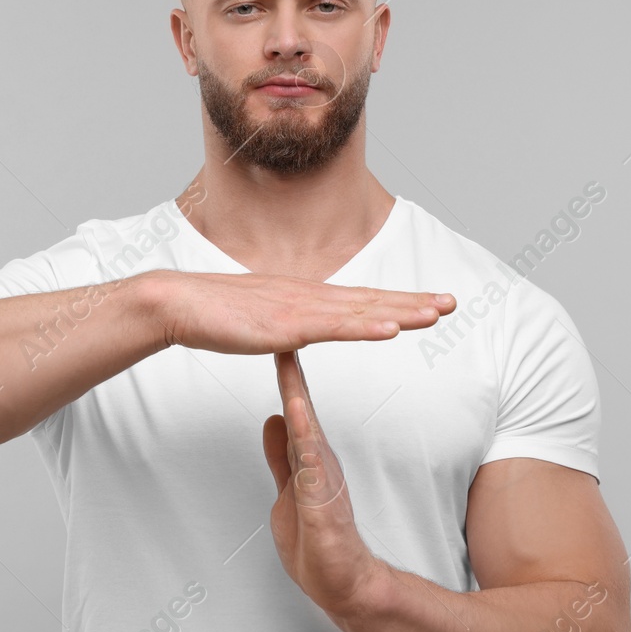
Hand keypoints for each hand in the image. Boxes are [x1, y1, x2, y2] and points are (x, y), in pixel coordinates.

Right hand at [148, 270, 453, 355]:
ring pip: (360, 311)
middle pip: (370, 301)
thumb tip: (295, 333)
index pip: (359, 300)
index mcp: (303, 297)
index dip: (396, 301)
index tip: (429, 303)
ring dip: (401, 312)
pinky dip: (366, 327)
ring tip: (435, 313)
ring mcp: (299, 309)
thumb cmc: (210, 314)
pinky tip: (391, 329)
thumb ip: (281, 325)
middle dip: (413, 302)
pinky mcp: (285, 325)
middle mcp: (308, 298)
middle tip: (452, 303)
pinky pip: (334, 328)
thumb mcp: (257, 321)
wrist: (178, 303)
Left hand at [262, 350, 387, 617]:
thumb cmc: (317, 540)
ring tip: (288, 362)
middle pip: (303, 407)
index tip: (272, 338)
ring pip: (308, 429)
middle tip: (285, 328)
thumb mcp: (289, 487)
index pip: (294, 406)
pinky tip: (296, 417)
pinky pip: (312, 466)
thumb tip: (273, 419)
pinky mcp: (323, 501)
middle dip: (293, 369)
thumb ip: (282, 454)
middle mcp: (319, 459)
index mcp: (309, 455)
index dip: (284, 373)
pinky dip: (304, 439)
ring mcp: (322, 479)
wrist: (342, 583)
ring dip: (298, 395)